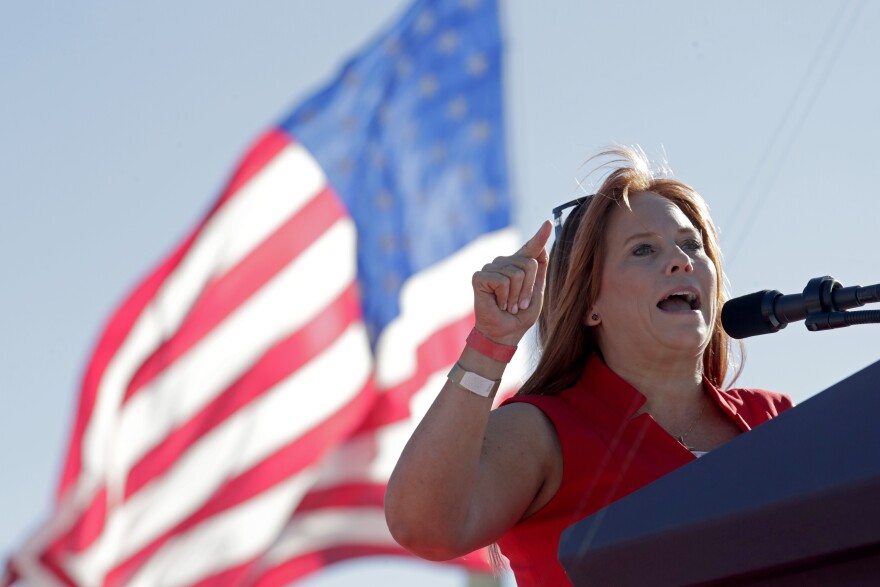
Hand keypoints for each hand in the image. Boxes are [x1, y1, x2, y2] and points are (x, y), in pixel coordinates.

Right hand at [471, 221, 552, 345]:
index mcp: (518, 265)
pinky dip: (504, 297)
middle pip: (529, 263)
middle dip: (528, 289)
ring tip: (507, 305)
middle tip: (518, 304)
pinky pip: (503, 281)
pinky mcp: (480, 276)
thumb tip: (542, 247)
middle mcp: (503, 262)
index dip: (540, 236)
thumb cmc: (519, 315)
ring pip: (516, 273)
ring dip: (516, 296)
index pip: (531, 247)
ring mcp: (490, 268)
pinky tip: (498, 304)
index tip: (548, 223)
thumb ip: (538, 270)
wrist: (504, 333)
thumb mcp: (536, 292)